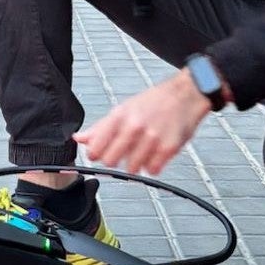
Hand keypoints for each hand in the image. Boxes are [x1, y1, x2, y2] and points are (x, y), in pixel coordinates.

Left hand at [73, 71, 211, 175]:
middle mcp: (134, 127)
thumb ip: (101, 127)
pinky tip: (155, 154)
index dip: (95, 155)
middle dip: (115, 161)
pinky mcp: (169, 148)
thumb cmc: (154, 101)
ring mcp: (152, 138)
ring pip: (132, 169)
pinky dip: (153, 165)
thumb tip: (79, 139)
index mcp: (120, 116)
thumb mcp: (124, 109)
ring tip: (142, 151)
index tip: (99, 155)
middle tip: (123, 154)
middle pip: (111, 161)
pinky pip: (153, 170)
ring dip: (136, 164)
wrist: (185, 94)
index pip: (97, 148)